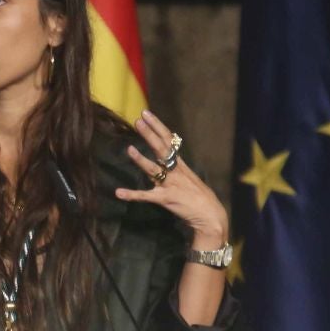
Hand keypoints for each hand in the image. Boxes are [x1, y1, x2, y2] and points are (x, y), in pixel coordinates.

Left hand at [114, 110, 229, 248]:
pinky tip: (119, 193)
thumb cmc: (201, 198)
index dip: (157, 126)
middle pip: (161, 149)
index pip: (168, 140)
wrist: (210, 216)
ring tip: (129, 149)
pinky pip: (146, 196)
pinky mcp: (165, 199)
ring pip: (153, 170)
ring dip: (141, 160)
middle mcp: (175, 172)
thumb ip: (179, 167)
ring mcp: (170, 185)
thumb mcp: (191, 178)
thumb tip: (171, 155)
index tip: (147, 114)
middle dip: (149, 134)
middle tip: (138, 121)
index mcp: (181, 165)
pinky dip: (132, 195)